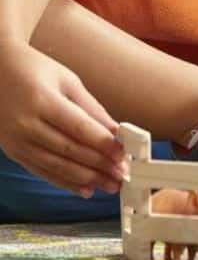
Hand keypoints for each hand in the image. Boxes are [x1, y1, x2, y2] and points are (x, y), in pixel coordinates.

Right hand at [0, 40, 127, 196]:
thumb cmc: (35, 71)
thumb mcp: (68, 81)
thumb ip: (92, 108)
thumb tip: (115, 131)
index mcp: (43, 101)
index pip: (78, 128)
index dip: (102, 144)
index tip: (122, 154)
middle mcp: (26, 124)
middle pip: (68, 150)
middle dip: (98, 166)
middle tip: (122, 175)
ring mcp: (16, 141)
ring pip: (55, 165)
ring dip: (85, 178)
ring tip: (109, 185)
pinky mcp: (13, 151)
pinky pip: (41, 170)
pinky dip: (64, 181)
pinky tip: (84, 188)